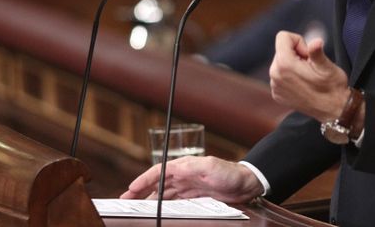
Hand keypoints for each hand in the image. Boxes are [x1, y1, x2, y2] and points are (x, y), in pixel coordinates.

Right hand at [119, 156, 263, 203]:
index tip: (131, 189)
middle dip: (141, 191)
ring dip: (150, 199)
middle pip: (157, 183)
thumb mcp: (210, 167)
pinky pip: (174, 200)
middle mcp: (183, 175)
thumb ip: (191, 168)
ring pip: (164, 193)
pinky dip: (164, 204)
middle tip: (127, 200)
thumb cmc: (229, 173)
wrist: (246, 183)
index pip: (158, 172)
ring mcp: (188, 186)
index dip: (143, 180)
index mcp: (184, 166)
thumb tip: (172, 169)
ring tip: (139, 206)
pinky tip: (158, 209)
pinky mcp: (195, 195)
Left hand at [269, 31, 349, 122]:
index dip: (299, 42)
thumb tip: (316, 42)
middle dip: (296, 54)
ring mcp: (274, 86)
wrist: (334, 111)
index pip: (283, 37)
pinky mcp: (276, 94)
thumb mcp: (327, 67)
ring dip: (293, 65)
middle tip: (310, 67)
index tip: (308, 55)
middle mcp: (274, 75)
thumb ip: (317, 52)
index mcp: (285, 65)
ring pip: (280, 63)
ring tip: (307, 77)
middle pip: (281, 49)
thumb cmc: (333, 87)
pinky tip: (303, 85)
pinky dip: (290, 77)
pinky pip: (279, 76)